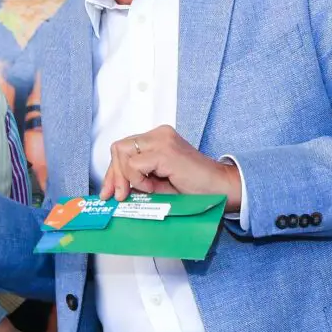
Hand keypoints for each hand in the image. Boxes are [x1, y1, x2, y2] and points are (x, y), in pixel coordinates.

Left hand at [100, 125, 241, 211]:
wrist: (221, 189)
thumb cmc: (194, 188)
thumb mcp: (157, 183)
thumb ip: (136, 180)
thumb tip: (113, 189)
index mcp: (156, 138)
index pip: (123, 149)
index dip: (113, 172)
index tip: (109, 192)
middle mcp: (158, 134)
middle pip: (118, 149)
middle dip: (114, 175)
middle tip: (119, 197)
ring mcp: (161, 139)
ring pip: (122, 153)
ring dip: (127, 177)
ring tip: (146, 189)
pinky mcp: (165, 150)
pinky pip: (135, 164)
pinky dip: (139, 180)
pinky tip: (154, 187)